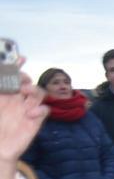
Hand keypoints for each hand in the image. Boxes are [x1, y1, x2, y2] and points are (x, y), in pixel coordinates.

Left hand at [0, 64, 48, 178]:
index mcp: (2, 95)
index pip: (11, 77)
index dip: (16, 66)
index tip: (20, 58)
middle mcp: (15, 100)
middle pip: (26, 82)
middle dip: (25, 78)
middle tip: (20, 83)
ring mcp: (26, 109)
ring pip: (37, 93)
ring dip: (34, 90)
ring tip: (25, 93)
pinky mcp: (36, 120)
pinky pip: (44, 110)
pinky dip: (40, 109)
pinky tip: (30, 115)